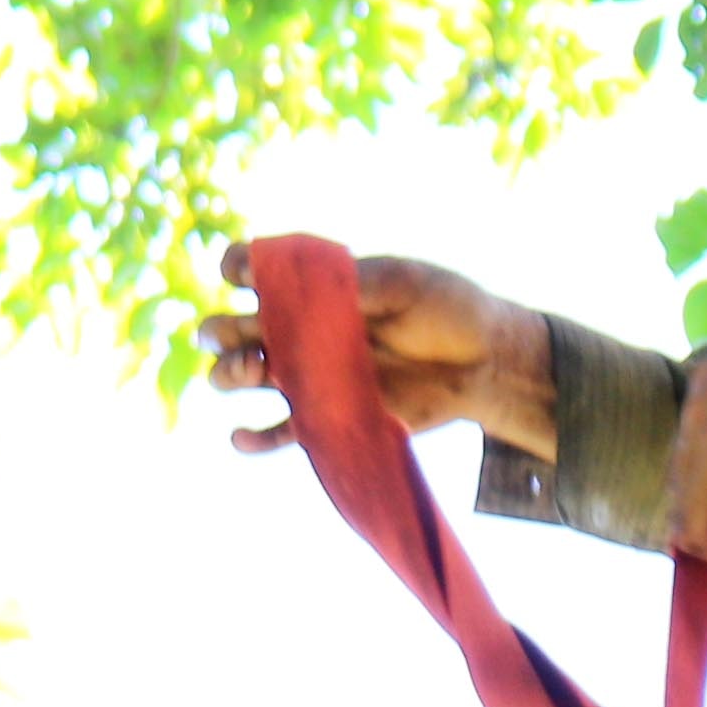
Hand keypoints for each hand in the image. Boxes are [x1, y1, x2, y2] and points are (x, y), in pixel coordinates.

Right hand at [196, 244, 558, 457]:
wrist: (482, 362)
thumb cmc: (445, 308)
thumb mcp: (406, 283)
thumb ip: (355, 284)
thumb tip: (309, 289)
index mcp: (313, 287)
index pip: (255, 270)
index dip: (237, 268)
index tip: (241, 275)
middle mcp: (300, 328)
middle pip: (235, 327)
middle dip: (223, 331)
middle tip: (245, 339)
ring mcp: (309, 374)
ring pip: (244, 376)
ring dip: (231, 375)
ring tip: (256, 372)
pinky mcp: (325, 415)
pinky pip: (277, 432)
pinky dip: (253, 438)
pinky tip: (242, 435)